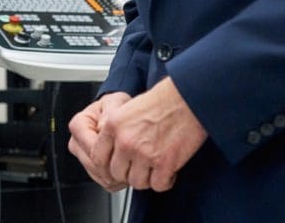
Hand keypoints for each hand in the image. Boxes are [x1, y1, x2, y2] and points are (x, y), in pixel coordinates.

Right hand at [68, 91, 130, 190]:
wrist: (118, 116)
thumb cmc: (116, 108)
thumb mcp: (116, 103)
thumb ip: (111, 113)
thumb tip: (104, 128)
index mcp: (78, 125)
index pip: (93, 149)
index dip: (112, 155)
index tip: (126, 153)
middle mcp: (76, 142)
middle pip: (94, 165)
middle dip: (115, 167)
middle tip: (132, 161)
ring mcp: (82, 157)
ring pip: (99, 176)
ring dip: (117, 174)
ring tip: (131, 164)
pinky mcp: (90, 168)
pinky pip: (103, 182)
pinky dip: (117, 181)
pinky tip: (125, 169)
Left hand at [92, 77, 207, 191]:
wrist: (186, 99)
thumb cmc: (161, 101)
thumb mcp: (126, 109)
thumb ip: (114, 129)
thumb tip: (110, 149)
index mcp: (113, 125)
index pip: (98, 157)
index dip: (108, 165)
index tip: (118, 166)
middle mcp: (125, 141)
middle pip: (117, 173)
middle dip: (128, 172)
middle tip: (140, 168)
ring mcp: (144, 154)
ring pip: (137, 182)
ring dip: (147, 178)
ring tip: (155, 168)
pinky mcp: (164, 163)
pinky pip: (158, 185)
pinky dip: (164, 181)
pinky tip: (169, 171)